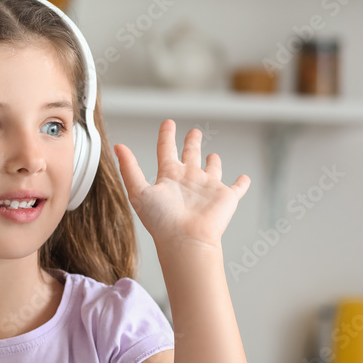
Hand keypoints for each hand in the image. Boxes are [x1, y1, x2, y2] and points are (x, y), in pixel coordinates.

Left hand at [114, 119, 249, 250]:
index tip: (168, 123)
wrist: (186, 239)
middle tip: (194, 132)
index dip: (167, 135)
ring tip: (213, 155)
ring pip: (212, 170)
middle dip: (192, 142)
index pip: (167, 150)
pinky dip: (242, 183)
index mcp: (169, 177)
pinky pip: (237, 188)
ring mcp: (207, 188)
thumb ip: (129, 168)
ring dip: (213, 162)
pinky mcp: (226, 198)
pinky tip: (244, 178)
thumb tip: (118, 146)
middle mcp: (188, 180)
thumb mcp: (139, 191)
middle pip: (191, 155)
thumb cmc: (161, 221)